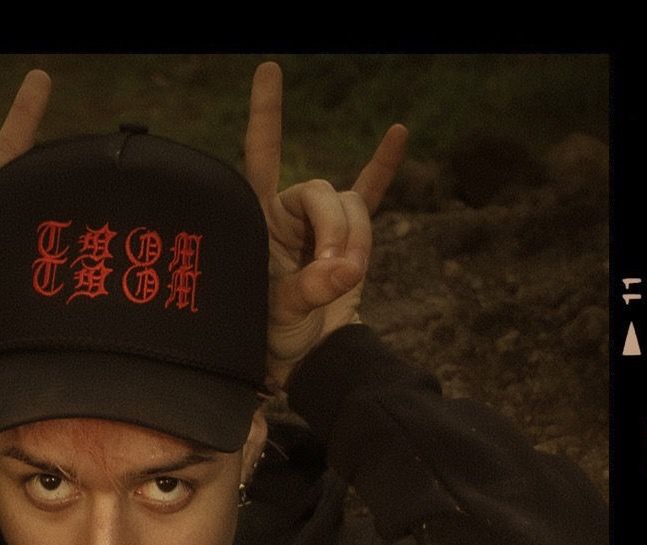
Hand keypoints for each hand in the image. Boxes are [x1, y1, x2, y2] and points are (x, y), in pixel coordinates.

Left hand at [244, 62, 407, 389]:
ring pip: (351, 209)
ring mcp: (319, 225)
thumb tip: (346, 271)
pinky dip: (383, 170)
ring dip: (358, 242)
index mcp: (257, 222)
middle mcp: (286, 215)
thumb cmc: (274, 340)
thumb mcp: (281, 317)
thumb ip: (309, 291)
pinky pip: (370, 197)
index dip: (266, 118)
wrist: (306, 360)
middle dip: (337, 231)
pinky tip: (397, 133)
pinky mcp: (348, 240)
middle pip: (322, 194)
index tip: (269, 73)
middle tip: (341, 274)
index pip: (260, 162)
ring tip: (351, 280)